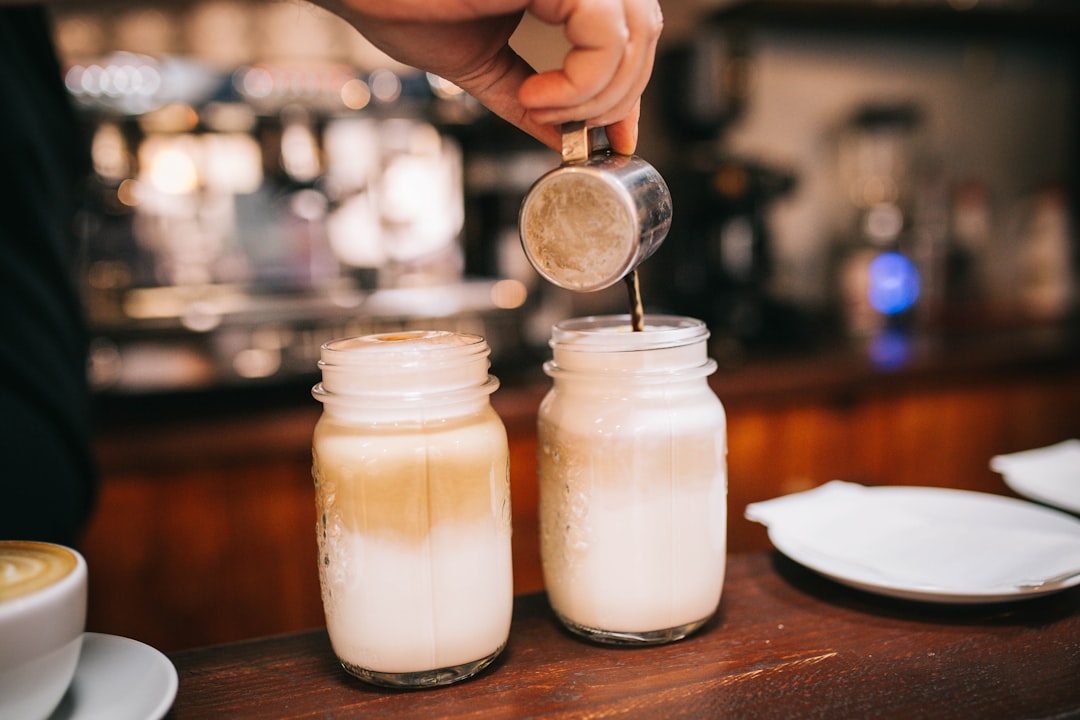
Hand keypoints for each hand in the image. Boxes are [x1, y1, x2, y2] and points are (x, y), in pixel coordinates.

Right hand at [316, 0, 662, 154]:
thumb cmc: (398, 3)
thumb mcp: (480, 64)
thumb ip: (528, 98)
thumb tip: (564, 141)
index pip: (625, 34)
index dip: (629, 89)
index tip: (616, 140)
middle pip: (644, 33)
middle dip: (616, 98)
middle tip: (572, 132)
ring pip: (636, 33)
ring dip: (598, 94)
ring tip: (544, 110)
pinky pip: (605, 33)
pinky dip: (582, 80)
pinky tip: (539, 94)